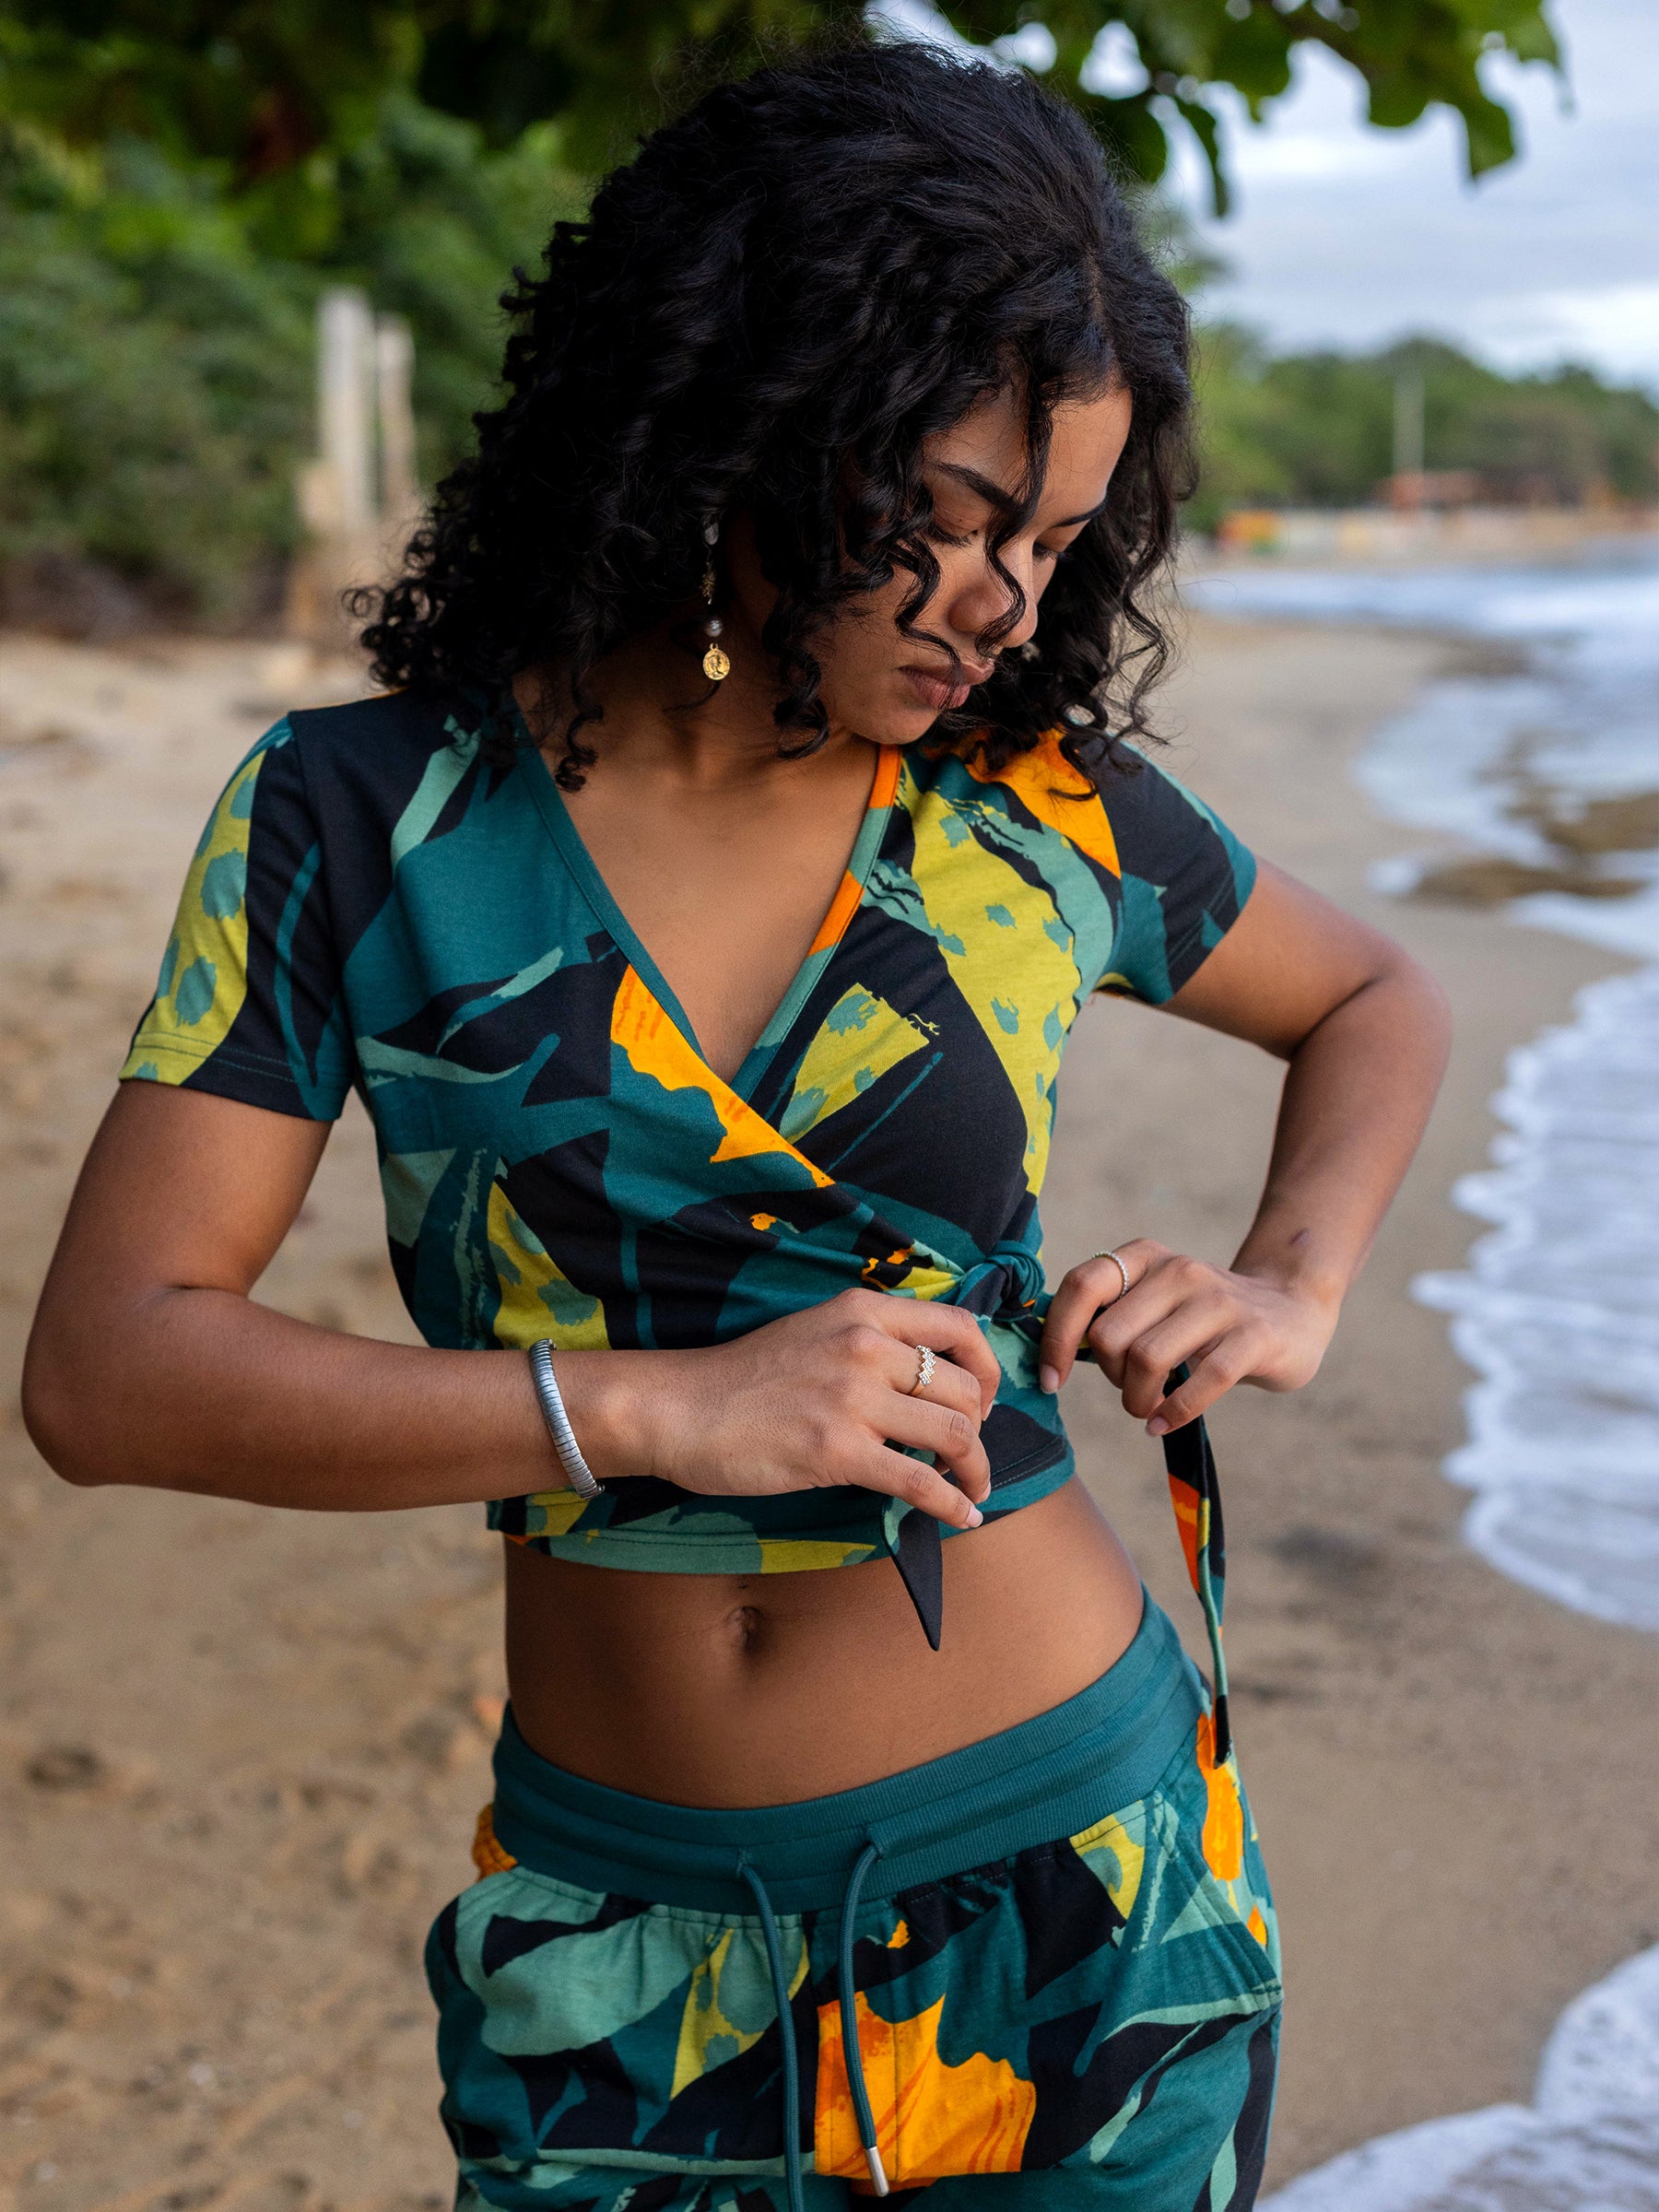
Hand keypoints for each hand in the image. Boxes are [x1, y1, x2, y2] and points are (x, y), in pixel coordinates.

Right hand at [615, 1290, 1002, 1529]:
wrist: (680, 1408)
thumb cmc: (743, 1376)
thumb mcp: (813, 1331)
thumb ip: (868, 1342)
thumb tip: (925, 1378)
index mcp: (862, 1311)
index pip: (960, 1326)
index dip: (987, 1367)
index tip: (982, 1398)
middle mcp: (866, 1346)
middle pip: (963, 1389)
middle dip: (980, 1428)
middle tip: (968, 1453)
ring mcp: (852, 1398)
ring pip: (954, 1434)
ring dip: (977, 1469)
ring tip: (975, 1489)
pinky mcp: (838, 1451)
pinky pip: (920, 1482)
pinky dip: (953, 1504)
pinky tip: (963, 1517)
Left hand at [1037, 1240, 1339, 1435]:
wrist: (1294, 1309)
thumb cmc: (1204, 1318)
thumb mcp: (1155, 1301)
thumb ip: (1110, 1316)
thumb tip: (1052, 1356)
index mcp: (1145, 1256)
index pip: (1081, 1286)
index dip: (1056, 1338)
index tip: (1052, 1380)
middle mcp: (1180, 1270)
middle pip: (1109, 1336)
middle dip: (1107, 1377)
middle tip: (1128, 1390)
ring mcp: (1219, 1301)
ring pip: (1146, 1360)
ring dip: (1135, 1400)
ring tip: (1145, 1408)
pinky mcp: (1253, 1336)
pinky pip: (1200, 1382)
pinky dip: (1172, 1412)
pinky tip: (1162, 1422)